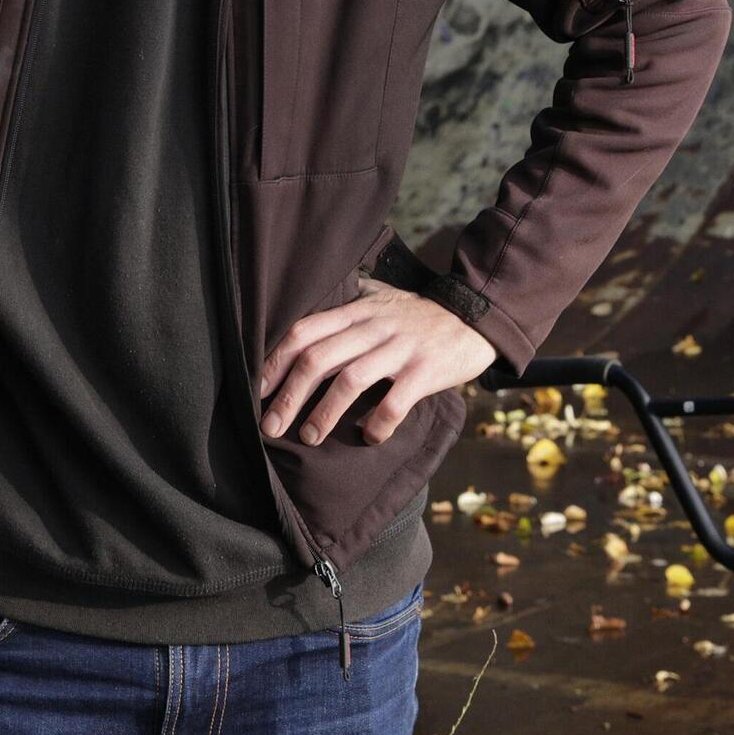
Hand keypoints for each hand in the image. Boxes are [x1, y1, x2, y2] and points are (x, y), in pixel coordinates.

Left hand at [254, 278, 495, 446]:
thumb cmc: (421, 314)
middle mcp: (374, 327)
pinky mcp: (426, 370)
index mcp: (358, 311)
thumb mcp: (383, 296)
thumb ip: (350, 299)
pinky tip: (369, 438)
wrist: (476, 317)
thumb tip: (313, 302)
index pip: (305, 331)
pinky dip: (377, 423)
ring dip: (323, 414)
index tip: (258, 391)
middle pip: (319, 359)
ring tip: (308, 438)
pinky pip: (395, 401)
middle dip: (289, 396)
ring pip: (350, 380)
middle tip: (271, 427)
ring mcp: (400, 348)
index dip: (276, 361)